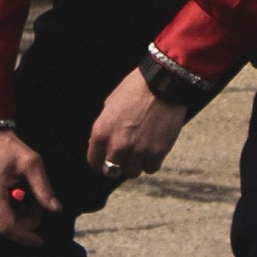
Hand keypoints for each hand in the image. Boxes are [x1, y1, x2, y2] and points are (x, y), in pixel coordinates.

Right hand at [0, 129, 60, 243]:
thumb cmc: (9, 147)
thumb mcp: (32, 163)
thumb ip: (44, 189)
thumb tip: (56, 210)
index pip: (8, 228)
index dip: (25, 237)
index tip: (40, 240)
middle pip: (4, 227)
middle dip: (24, 219)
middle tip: (33, 199)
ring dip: (14, 214)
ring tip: (20, 191)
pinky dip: (3, 209)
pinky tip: (9, 191)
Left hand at [86, 69, 187, 183]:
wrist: (162, 84)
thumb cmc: (135, 90)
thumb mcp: (110, 105)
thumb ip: (105, 128)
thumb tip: (101, 144)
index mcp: (101, 133)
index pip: (94, 162)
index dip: (100, 162)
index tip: (107, 160)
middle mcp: (117, 145)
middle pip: (112, 171)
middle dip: (118, 164)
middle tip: (126, 156)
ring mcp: (137, 151)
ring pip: (132, 172)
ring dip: (136, 164)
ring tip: (142, 149)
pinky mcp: (156, 153)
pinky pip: (151, 168)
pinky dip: (152, 162)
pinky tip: (153, 149)